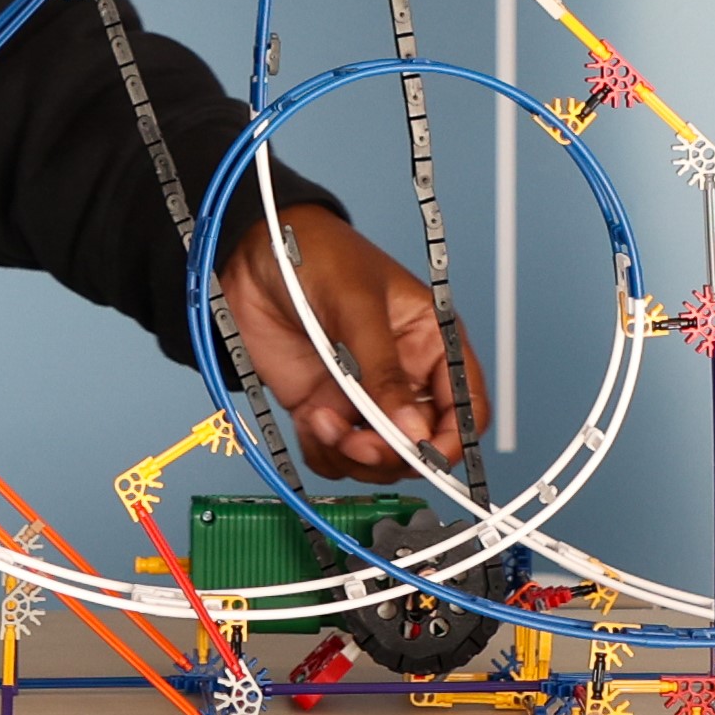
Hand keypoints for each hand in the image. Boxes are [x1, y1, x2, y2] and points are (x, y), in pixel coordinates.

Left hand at [218, 204, 488, 480]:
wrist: (249, 254)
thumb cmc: (316, 255)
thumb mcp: (357, 305)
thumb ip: (383, 371)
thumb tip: (412, 431)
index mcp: (430, 342)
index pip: (465, 405)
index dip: (452, 439)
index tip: (421, 453)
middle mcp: (402, 375)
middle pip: (421, 444)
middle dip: (391, 452)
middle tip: (357, 440)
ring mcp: (361, 395)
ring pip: (378, 459)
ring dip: (352, 456)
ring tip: (322, 421)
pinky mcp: (323, 408)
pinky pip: (335, 456)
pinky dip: (323, 452)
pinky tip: (309, 421)